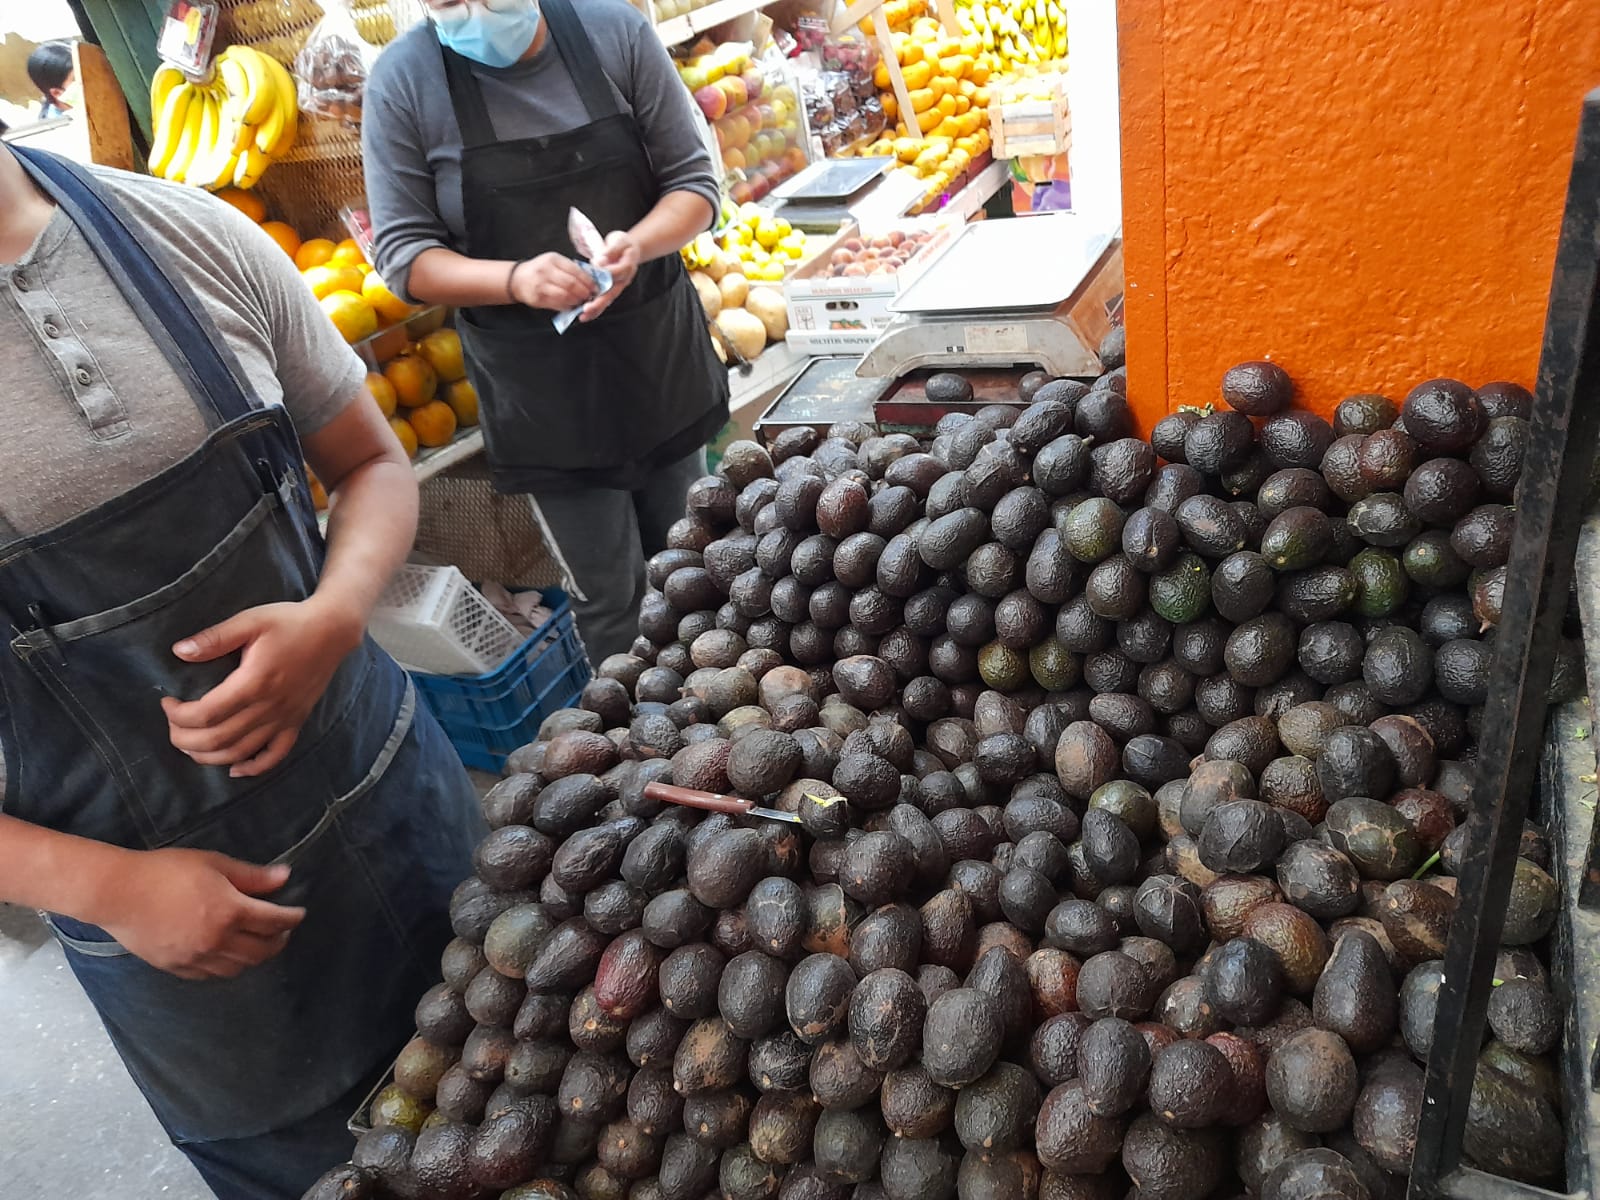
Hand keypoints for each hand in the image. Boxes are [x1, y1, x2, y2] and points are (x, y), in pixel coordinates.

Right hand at [98, 848, 305, 979]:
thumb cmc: (166, 871)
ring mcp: (196, 958)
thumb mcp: (213, 864)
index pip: (274, 922)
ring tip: (259, 943)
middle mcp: (217, 941)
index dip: (292, 918)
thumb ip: (252, 876)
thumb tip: (285, 877)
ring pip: (239, 968)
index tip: (299, 913)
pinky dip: (228, 967)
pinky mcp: (177, 967)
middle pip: (262, 951)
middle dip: (278, 940)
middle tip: (283, 930)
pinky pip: (212, 975)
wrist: (118, 893)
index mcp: (230, 912)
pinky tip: (229, 955)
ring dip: (255, 957)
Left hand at [162, 597, 361, 777]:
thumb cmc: (290, 622)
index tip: (167, 702)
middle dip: (185, 739)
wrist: (333, 630)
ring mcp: (285, 718)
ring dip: (208, 756)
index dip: (178, 715)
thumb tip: (179, 651)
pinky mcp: (296, 721)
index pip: (206, 714)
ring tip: (190, 745)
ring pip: (240, 752)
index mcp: (254, 682)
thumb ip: (214, 638)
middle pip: (217, 740)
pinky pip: (275, 755)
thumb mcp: (250, 620)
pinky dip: (253, 767)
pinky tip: (234, 768)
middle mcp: (270, 707)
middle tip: (172, 725)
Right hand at [511, 252, 600, 310]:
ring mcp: (541, 286)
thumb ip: (570, 269)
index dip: (588, 281)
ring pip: (565, 296)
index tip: (595, 287)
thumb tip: (591, 280)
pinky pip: (558, 305)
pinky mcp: (538, 299)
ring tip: (582, 301)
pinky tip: (572, 305)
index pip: (575, 271)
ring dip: (577, 301)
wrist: (518, 279)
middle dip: (584, 292)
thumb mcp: (554, 262)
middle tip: (590, 296)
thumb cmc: (540, 270)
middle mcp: (546, 271)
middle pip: (571, 284)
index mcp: (553, 260)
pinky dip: (568, 306)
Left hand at [582, 230, 640, 321]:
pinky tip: (585, 315)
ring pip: (608, 300)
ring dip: (596, 309)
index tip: (594, 267)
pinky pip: (604, 300)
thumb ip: (610, 250)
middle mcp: (624, 280)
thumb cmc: (623, 244)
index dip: (605, 272)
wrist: (630, 249)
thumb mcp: (619, 241)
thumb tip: (599, 261)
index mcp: (627, 266)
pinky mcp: (612, 289)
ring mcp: (618, 286)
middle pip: (612, 292)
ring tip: (583, 316)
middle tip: (586, 308)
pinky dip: (595, 309)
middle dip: (599, 302)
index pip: (616, 272)